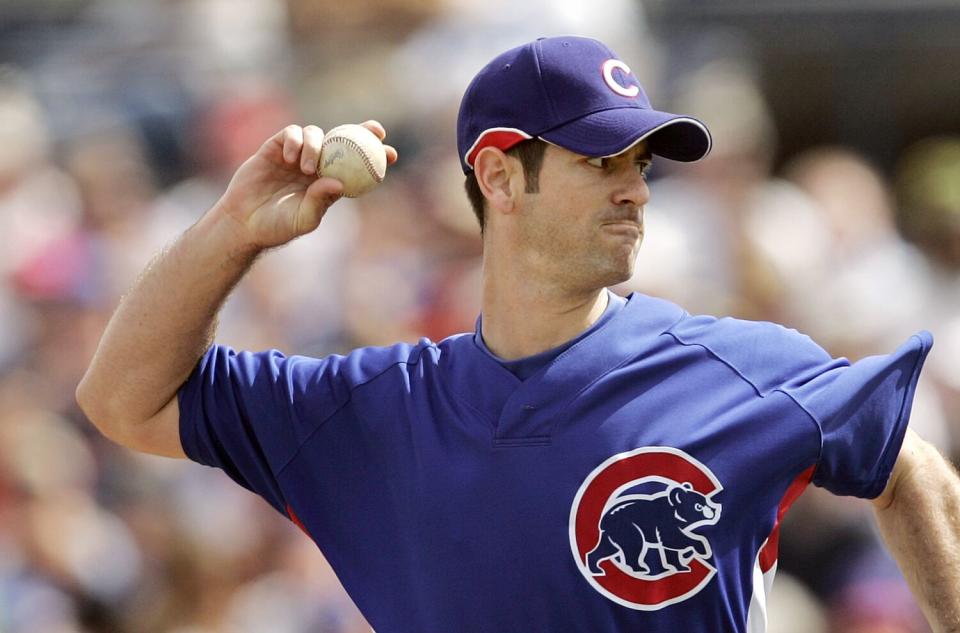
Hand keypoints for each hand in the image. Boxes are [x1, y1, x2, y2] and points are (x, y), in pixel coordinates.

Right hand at [213, 121, 398, 248]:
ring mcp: (296, 155)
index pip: (357, 165)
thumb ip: (320, 202)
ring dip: (316, 146)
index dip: (375, 156)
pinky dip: (295, 141)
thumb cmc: (276, 227)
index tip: (391, 153)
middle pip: (343, 141)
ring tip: (306, 169)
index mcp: (328, 182)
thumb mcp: (303, 219)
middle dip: (363, 131)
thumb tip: (339, 183)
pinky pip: (291, 134)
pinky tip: (290, 159)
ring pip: (316, 135)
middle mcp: (316, 165)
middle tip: (375, 131)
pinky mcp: (275, 148)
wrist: (243, 223)